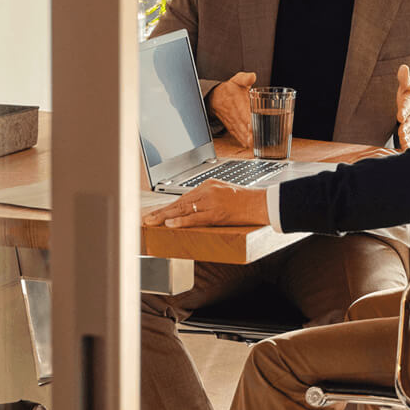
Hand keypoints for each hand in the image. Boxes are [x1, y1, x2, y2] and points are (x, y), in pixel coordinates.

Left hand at [142, 180, 268, 227]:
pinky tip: (169, 224)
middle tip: (146, 218)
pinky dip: (181, 222)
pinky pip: (195, 218)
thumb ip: (209, 199)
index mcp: (209, 185)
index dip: (168, 207)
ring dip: (165, 217)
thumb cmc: (248, 201)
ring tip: (151, 222)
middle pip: (179, 202)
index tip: (155, 213)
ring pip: (183, 210)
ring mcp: (212, 201)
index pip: (183, 197)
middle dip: (161, 211)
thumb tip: (193, 211)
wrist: (264, 203)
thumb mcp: (226, 194)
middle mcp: (208, 190)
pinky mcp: (218, 213)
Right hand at [209, 71, 256, 146]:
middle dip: (249, 132)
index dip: (248, 118)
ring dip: (246, 138)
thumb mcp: (237, 80)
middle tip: (255, 138)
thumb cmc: (231, 89)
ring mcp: (233, 122)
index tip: (252, 124)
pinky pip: (237, 135)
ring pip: (240, 132)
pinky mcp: (232, 127)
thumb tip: (252, 76)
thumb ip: (244, 78)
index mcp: (237, 103)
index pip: (243, 112)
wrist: (216, 97)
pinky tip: (249, 145)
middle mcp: (235, 114)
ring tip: (253, 143)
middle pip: (242, 125)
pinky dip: (242, 140)